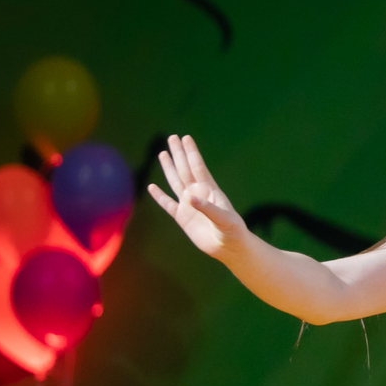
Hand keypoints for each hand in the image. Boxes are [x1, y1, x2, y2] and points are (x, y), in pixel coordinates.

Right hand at [147, 135, 248, 259]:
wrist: (229, 247)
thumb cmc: (232, 231)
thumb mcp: (224, 219)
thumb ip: (208, 209)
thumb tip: (189, 199)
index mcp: (210, 190)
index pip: (198, 167)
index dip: (191, 153)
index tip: (186, 138)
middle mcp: (198, 194)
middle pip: (185, 169)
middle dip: (179, 154)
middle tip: (172, 137)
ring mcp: (189, 205)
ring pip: (175, 182)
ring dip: (169, 168)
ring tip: (163, 153)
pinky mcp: (182, 217)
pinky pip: (167, 204)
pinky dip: (159, 196)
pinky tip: (152, 187)